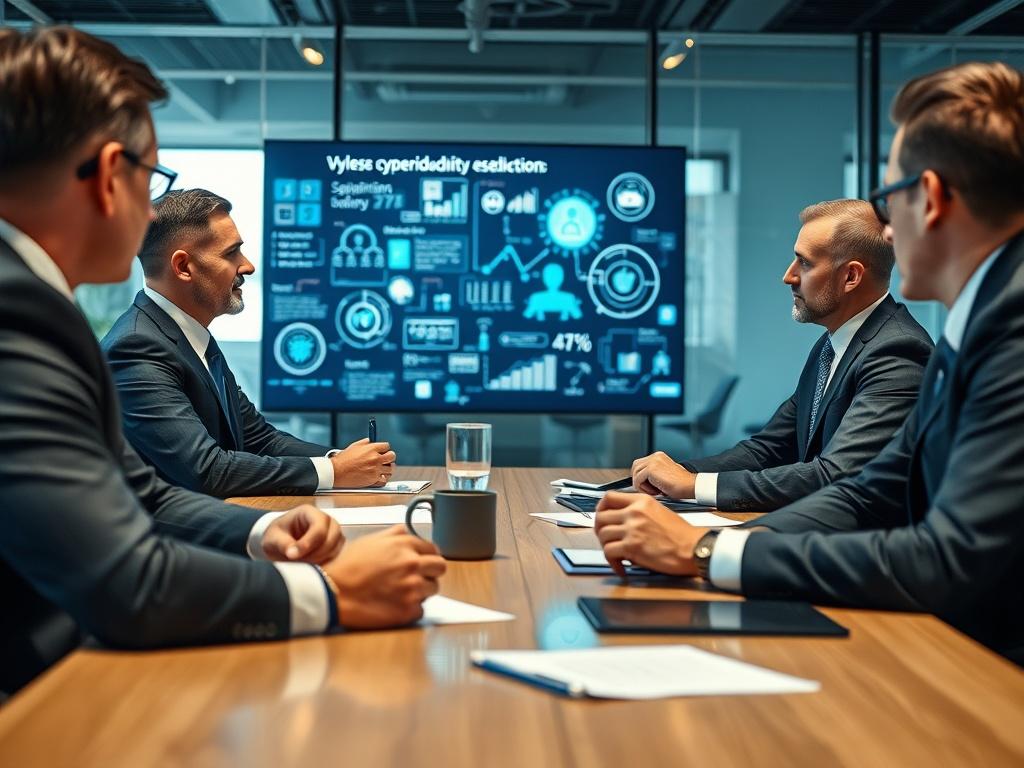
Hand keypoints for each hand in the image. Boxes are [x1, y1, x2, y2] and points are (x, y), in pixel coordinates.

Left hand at [262, 505, 343, 563]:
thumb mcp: (273, 538)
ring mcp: (332, 532)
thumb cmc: (277, 536)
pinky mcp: (335, 545)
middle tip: (298, 561)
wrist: (279, 542)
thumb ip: (283, 544)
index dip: (308, 543)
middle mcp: (325, 520)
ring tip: (302, 563)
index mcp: (309, 512)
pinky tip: (311, 566)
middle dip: (314, 553)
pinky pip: (337, 556)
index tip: (293, 555)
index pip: (319, 527)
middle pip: (331, 538)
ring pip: (336, 548)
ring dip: (320, 559)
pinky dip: (325, 563)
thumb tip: (292, 552)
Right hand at [322, 525, 446, 628]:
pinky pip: (421, 609)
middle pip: (440, 568)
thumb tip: (408, 531)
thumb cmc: (348, 567)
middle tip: (417, 577)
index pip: (433, 549)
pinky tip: (394, 604)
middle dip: (431, 572)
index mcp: (404, 545)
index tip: (424, 563)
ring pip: (433, 589)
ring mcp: (412, 588)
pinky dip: (411, 609)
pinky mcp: (408, 610)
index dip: (428, 557)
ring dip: (421, 591)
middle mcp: (412, 564)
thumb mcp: (370, 540)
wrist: (333, 592)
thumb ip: (394, 534)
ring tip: (400, 592)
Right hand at [331, 438, 397, 487]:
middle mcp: (375, 459)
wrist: (336, 472)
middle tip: (385, 459)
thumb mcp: (354, 446)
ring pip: (390, 469)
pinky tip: (379, 476)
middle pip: (392, 456)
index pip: (387, 446)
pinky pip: (385, 480)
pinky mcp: (373, 480)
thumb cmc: (343, 460)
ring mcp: (375, 470)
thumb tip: (371, 441)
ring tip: (382, 468)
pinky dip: (383, 478)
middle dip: (389, 457)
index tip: (383, 450)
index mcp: (372, 449)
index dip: (384, 448)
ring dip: (387, 468)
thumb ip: (365, 443)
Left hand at [594, 491, 702, 577]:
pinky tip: (621, 567)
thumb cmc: (682, 535)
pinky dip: (612, 562)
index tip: (601, 517)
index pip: (609, 497)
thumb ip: (639, 512)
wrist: (694, 548)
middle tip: (605, 539)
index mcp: (642, 501)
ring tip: (615, 555)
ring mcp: (632, 529)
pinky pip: (609, 553)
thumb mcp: (660, 511)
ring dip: (606, 547)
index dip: (600, 508)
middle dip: (599, 530)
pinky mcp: (632, 546)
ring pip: (602, 535)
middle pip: (601, 516)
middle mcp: (634, 512)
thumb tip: (622, 521)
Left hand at [631, 451, 695, 498]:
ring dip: (642, 486)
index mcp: (658, 457)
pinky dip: (644, 489)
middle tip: (650, 490)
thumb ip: (652, 475)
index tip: (649, 488)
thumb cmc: (681, 485)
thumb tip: (640, 481)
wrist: (691, 486)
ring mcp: (653, 461)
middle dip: (639, 480)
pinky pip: (637, 480)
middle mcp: (655, 456)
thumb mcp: (664, 476)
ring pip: (635, 474)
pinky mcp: (651, 468)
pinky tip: (656, 491)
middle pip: (635, 467)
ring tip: (655, 491)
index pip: (640, 465)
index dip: (641, 478)